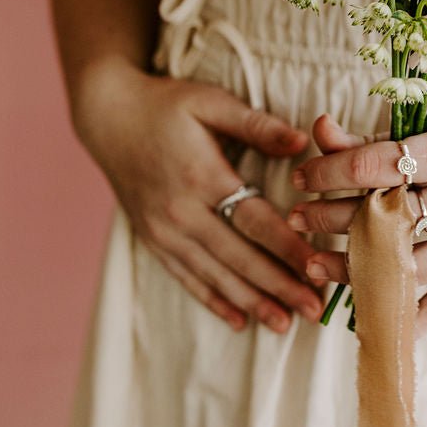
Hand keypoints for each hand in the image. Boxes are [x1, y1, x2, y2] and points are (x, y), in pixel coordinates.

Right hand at [74, 58, 327, 334]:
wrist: (108, 117)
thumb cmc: (166, 104)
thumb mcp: (211, 102)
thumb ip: (257, 124)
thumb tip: (302, 141)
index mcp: (202, 176)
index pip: (255, 221)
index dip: (288, 248)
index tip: (317, 270)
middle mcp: (181, 212)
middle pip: (238, 258)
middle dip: (279, 287)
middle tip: (315, 312)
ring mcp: (163, 230)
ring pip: (214, 276)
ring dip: (252, 302)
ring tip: (285, 324)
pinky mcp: (152, 239)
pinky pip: (186, 277)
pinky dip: (213, 300)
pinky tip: (239, 319)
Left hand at [287, 90, 426, 337]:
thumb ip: (381, 136)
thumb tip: (319, 132)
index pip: (372, 167)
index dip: (327, 172)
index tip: (300, 177)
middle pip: (381, 218)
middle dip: (328, 219)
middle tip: (295, 220)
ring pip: (403, 266)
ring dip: (352, 267)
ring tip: (317, 262)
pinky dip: (402, 311)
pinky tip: (366, 308)